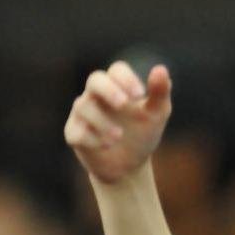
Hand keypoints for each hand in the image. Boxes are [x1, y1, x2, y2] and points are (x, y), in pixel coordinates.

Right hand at [64, 61, 172, 183]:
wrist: (130, 165)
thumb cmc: (143, 133)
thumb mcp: (157, 114)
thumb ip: (160, 93)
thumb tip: (161, 69)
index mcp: (118, 86)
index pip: (117, 71)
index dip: (126, 78)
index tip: (140, 94)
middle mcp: (96, 95)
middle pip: (95, 80)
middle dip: (109, 90)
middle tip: (124, 104)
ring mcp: (82, 114)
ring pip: (84, 107)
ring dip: (103, 121)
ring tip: (119, 136)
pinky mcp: (74, 134)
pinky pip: (77, 132)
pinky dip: (93, 139)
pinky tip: (107, 145)